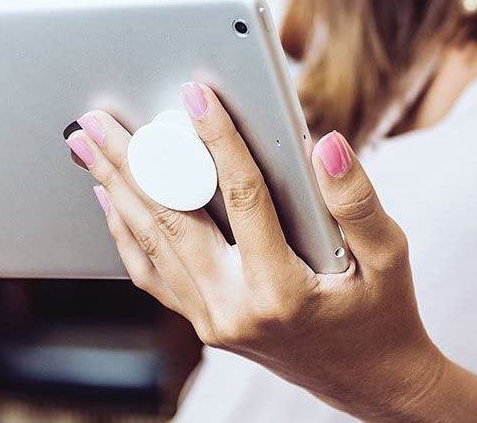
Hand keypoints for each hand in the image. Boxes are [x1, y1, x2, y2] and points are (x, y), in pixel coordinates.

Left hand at [65, 82, 444, 421]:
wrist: (370, 381)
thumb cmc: (383, 314)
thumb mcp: (390, 256)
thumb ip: (358, 201)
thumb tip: (325, 146)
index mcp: (282, 290)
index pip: (242, 198)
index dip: (218, 141)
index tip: (194, 95)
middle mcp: (235, 310)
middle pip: (171, 219)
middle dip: (130, 161)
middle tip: (95, 118)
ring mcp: (212, 320)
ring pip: (150, 243)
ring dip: (115, 188)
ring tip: (85, 146)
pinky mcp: (204, 322)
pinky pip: (150, 274)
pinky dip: (125, 231)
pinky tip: (108, 197)